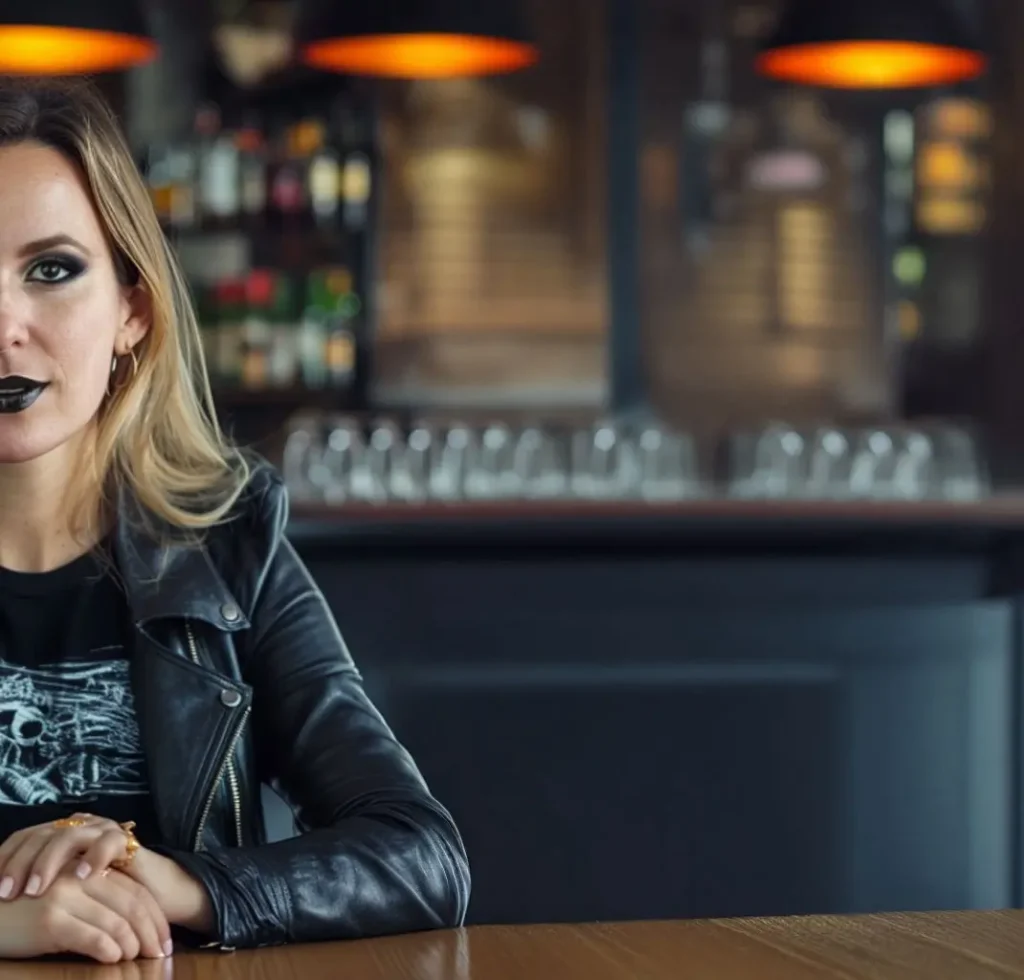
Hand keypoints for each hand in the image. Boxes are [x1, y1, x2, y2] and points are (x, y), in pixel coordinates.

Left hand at [0, 813, 213, 935]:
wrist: (152, 895)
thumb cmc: (102, 898)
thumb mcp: (61, 892)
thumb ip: (38, 886)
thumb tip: (0, 896)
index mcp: (59, 834)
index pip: (25, 837)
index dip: (6, 857)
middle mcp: (80, 827)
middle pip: (42, 835)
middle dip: (21, 864)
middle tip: (8, 892)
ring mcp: (104, 831)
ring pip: (70, 835)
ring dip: (49, 862)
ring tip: (38, 889)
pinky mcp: (128, 841)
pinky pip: (109, 842)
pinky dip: (93, 857)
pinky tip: (81, 876)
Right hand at [0, 868, 170, 962]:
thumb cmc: (27, 911)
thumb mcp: (66, 899)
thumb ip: (95, 902)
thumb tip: (133, 931)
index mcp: (89, 871)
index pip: (135, 892)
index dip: (155, 916)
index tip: (166, 938)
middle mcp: (81, 879)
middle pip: (132, 904)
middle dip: (152, 931)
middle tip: (162, 952)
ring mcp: (66, 897)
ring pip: (116, 921)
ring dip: (133, 944)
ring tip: (140, 957)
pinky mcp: (50, 920)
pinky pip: (91, 936)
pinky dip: (109, 950)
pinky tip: (115, 959)